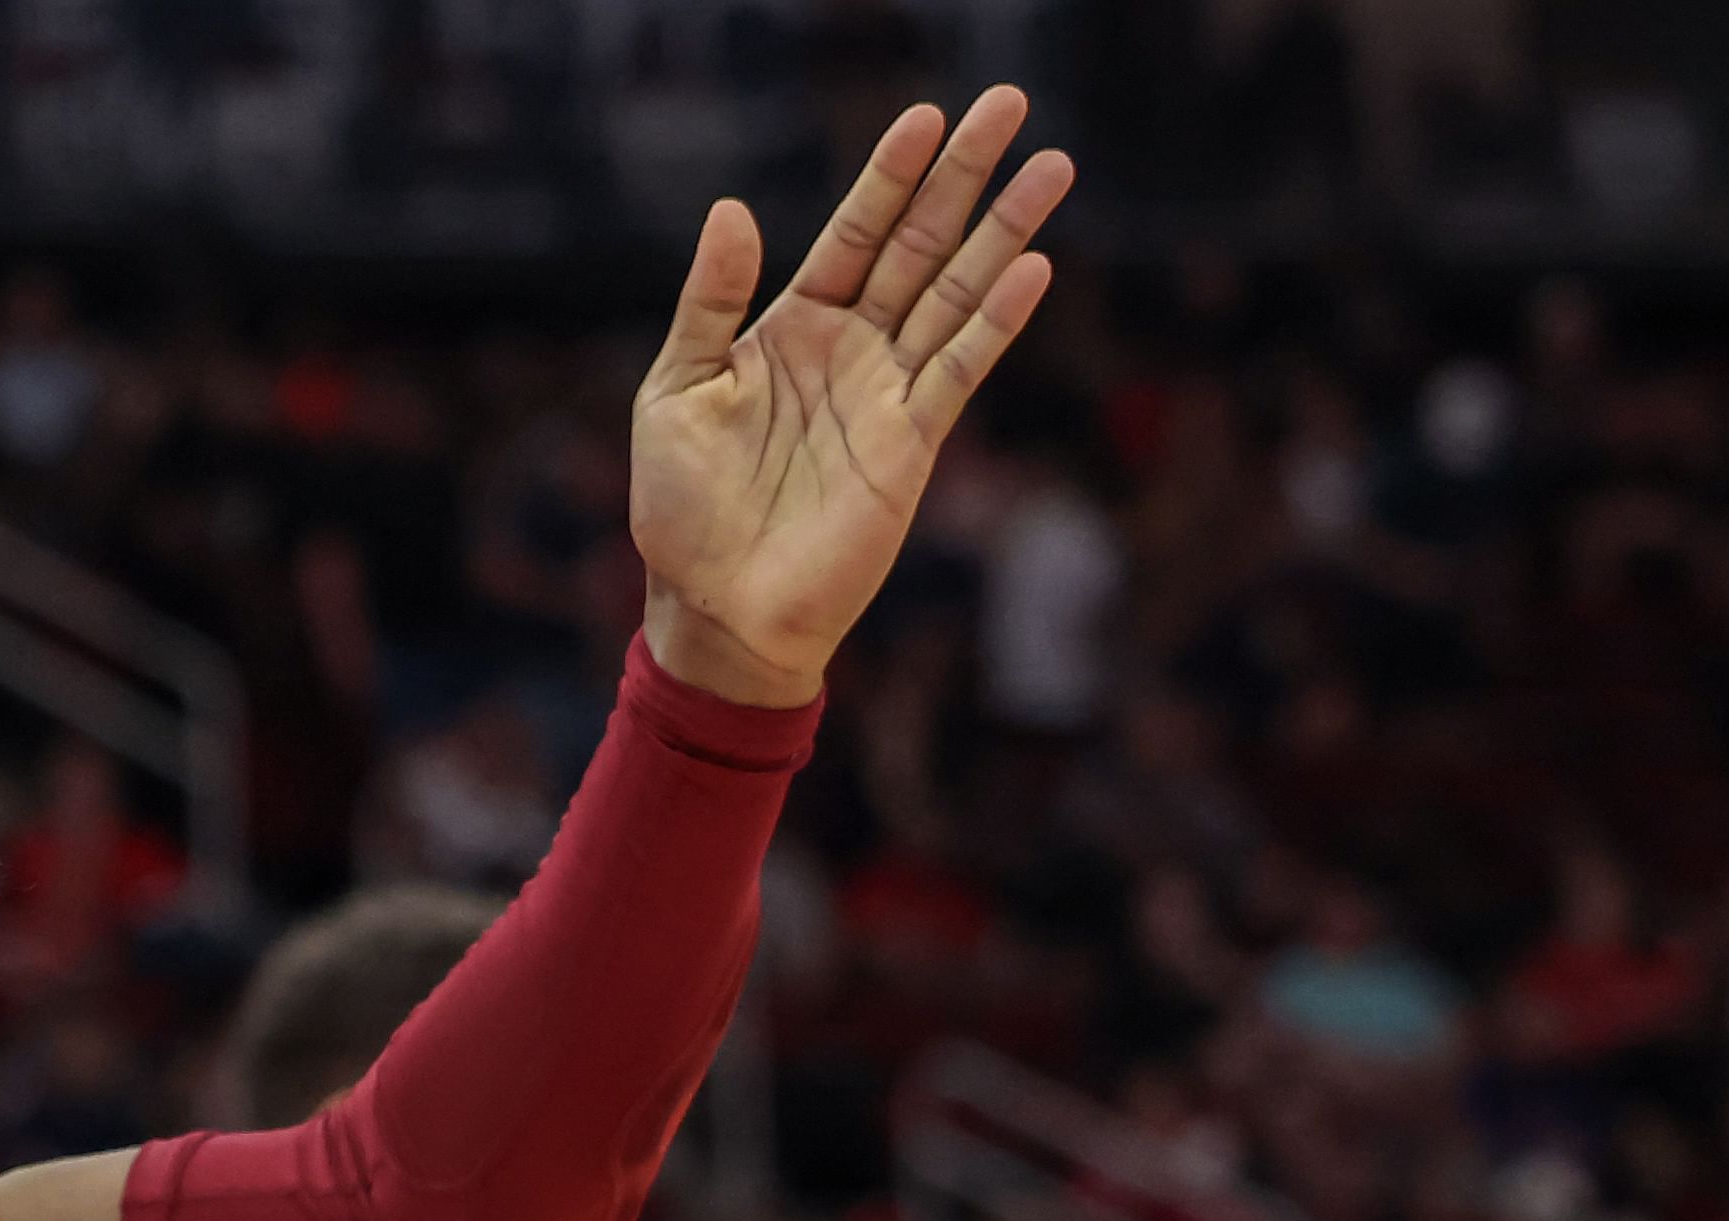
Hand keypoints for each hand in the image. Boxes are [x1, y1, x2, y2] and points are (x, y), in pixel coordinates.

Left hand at [630, 86, 1075, 706]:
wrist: (716, 607)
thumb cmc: (683, 509)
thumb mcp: (677, 390)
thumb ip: (709, 303)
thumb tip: (733, 208)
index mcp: (791, 329)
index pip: (853, 233)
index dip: (889, 176)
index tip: (925, 117)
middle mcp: (850, 351)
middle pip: (919, 245)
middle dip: (964, 177)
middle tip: (1010, 103)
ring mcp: (887, 395)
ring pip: (956, 294)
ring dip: (1005, 233)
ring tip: (1051, 167)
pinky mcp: (912, 445)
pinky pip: (960, 370)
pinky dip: (996, 321)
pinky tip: (1034, 268)